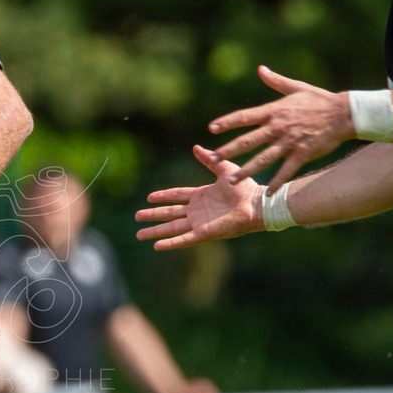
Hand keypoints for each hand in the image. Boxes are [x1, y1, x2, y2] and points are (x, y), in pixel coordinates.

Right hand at [136, 145, 265, 250]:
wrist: (255, 204)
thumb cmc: (244, 186)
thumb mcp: (223, 169)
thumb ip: (209, 159)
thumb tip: (195, 146)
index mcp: (201, 196)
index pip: (176, 196)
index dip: (162, 196)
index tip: (148, 198)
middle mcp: (197, 211)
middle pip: (169, 213)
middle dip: (152, 215)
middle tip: (137, 216)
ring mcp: (198, 223)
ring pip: (171, 227)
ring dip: (155, 231)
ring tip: (139, 235)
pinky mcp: (203, 233)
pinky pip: (183, 239)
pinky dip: (170, 243)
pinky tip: (157, 246)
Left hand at [207, 65, 354, 188]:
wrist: (344, 113)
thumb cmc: (319, 99)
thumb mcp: (296, 88)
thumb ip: (276, 81)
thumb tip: (261, 69)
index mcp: (274, 111)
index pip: (245, 116)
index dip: (228, 121)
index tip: (212, 127)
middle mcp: (279, 127)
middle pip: (249, 141)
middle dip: (229, 150)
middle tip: (213, 159)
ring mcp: (290, 142)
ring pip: (264, 159)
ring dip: (246, 170)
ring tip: (231, 180)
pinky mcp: (303, 153)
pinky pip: (287, 170)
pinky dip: (277, 182)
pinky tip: (268, 193)